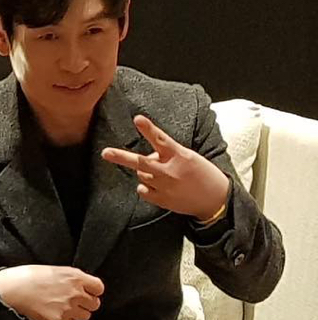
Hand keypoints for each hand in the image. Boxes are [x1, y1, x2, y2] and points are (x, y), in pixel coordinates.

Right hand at [0, 264, 103, 319]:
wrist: (14, 289)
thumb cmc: (31, 276)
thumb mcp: (57, 271)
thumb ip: (74, 279)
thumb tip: (83, 288)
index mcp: (76, 277)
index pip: (99, 288)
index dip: (93, 291)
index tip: (88, 292)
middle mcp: (75, 293)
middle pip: (94, 304)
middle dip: (86, 303)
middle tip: (74, 301)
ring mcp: (68, 308)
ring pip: (85, 316)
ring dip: (76, 313)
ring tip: (63, 307)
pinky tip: (54, 312)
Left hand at [101, 114, 230, 220]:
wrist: (215, 200)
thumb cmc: (203, 174)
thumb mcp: (189, 158)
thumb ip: (167, 155)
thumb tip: (147, 157)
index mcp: (180, 156)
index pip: (161, 139)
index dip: (148, 129)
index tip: (138, 119)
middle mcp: (170, 171)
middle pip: (140, 162)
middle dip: (120, 157)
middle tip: (105, 152)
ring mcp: (164, 187)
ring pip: (141, 175)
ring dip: (147, 173)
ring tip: (164, 176)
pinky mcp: (161, 200)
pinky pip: (142, 190)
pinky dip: (146, 187)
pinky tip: (160, 187)